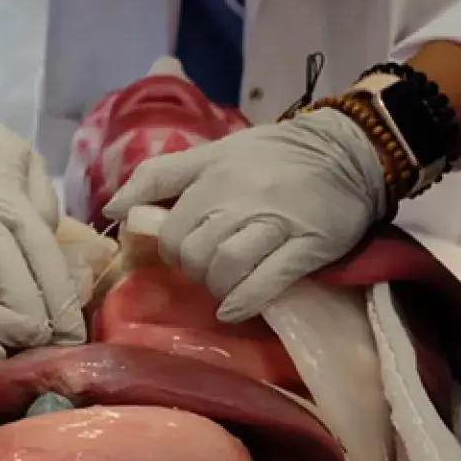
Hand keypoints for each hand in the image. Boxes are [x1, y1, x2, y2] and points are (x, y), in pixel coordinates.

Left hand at [101, 108, 388, 323]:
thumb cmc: (274, 154)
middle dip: (194, 270)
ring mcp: (276, 224)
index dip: (171, 248)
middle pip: (194, 252)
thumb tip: (113, 208)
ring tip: (224, 287)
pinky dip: (244, 302)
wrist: (348, 151)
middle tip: (207, 269)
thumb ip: (160, 175)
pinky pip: (267, 283)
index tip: (185, 252)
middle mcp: (241, 198)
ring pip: (225, 267)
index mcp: (213, 174)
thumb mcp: (213, 152)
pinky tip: (235, 308)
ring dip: (217, 287)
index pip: (170, 227)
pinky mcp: (307, 247)